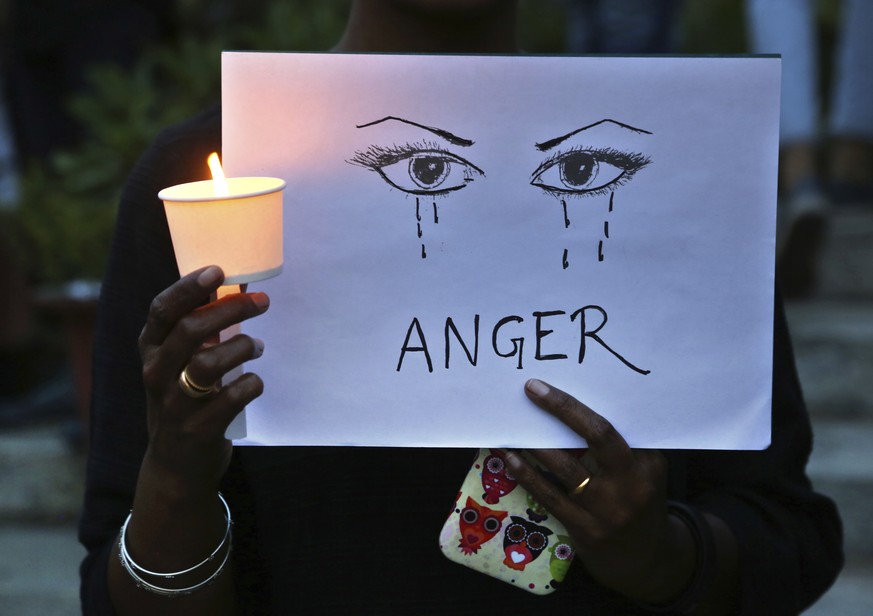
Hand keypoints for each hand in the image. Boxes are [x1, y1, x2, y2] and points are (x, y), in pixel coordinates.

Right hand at [137, 265, 269, 499]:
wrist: (176, 465)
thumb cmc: (184, 399)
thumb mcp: (178, 363)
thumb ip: (198, 330)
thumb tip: (235, 288)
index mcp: (150, 349)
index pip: (162, 310)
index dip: (189, 288)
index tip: (218, 271)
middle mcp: (156, 373)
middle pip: (190, 330)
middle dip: (231, 310)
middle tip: (261, 303)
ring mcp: (175, 403)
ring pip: (208, 364)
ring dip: (242, 348)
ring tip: (257, 346)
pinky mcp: (198, 429)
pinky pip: (231, 397)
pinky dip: (251, 384)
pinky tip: (254, 381)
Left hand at [503, 378, 693, 603]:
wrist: (644, 560)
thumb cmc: (637, 501)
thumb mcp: (643, 472)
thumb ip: (619, 445)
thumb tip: (571, 407)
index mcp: (648, 461)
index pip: (614, 423)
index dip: (581, 403)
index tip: (553, 383)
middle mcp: (631, 482)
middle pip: (597, 435)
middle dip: (563, 408)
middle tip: (532, 388)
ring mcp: (608, 508)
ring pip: (566, 466)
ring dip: (534, 442)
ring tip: (510, 422)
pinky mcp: (585, 528)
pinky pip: (550, 494)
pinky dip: (526, 473)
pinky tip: (508, 457)